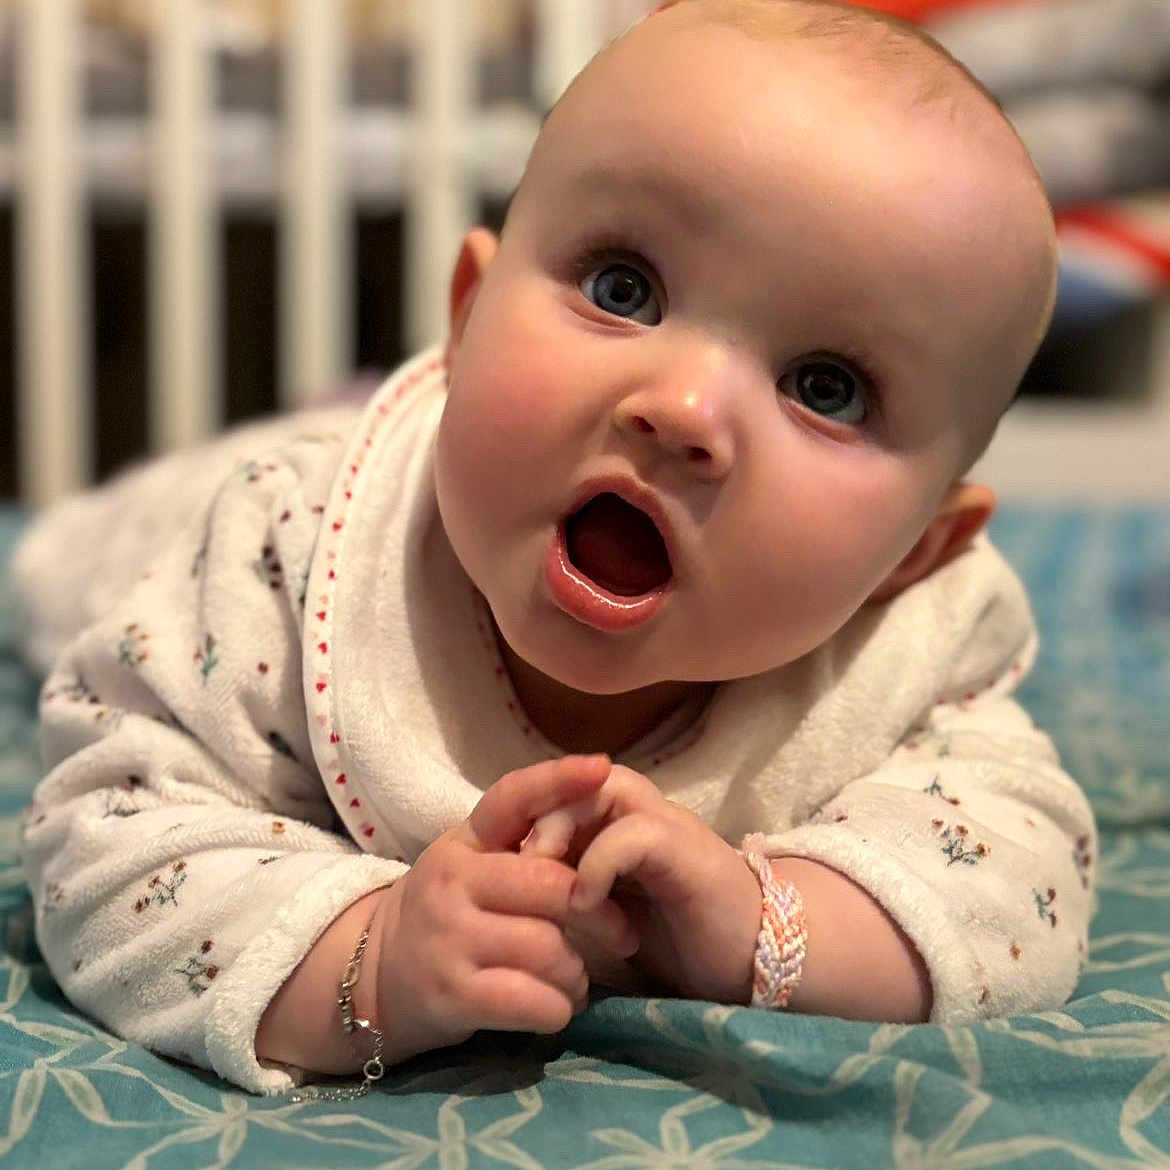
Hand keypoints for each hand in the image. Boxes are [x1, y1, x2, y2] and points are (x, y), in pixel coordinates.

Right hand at [375, 755, 636, 1061]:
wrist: (374, 978)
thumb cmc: (448, 914)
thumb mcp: (472, 863)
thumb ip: (523, 843)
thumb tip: (596, 819)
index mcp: (464, 842)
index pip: (512, 798)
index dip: (558, 780)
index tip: (602, 768)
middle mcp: (452, 881)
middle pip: (552, 886)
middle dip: (600, 914)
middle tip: (620, 933)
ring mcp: (448, 938)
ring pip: (548, 948)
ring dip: (577, 972)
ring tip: (576, 978)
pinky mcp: (451, 995)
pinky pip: (530, 1001)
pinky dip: (558, 1009)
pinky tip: (556, 1007)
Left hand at [522, 765, 761, 1003]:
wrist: (749, 964)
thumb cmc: (675, 940)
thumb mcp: (605, 913)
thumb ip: (568, 891)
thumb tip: (508, 892)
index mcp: (620, 823)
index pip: (564, 788)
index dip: (527, 806)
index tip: (495, 853)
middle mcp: (643, 812)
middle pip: (579, 778)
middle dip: (538, 810)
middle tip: (513, 862)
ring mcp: (668, 825)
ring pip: (606, 788)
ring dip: (563, 830)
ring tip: (543, 876)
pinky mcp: (687, 851)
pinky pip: (635, 833)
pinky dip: (599, 863)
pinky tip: (585, 903)